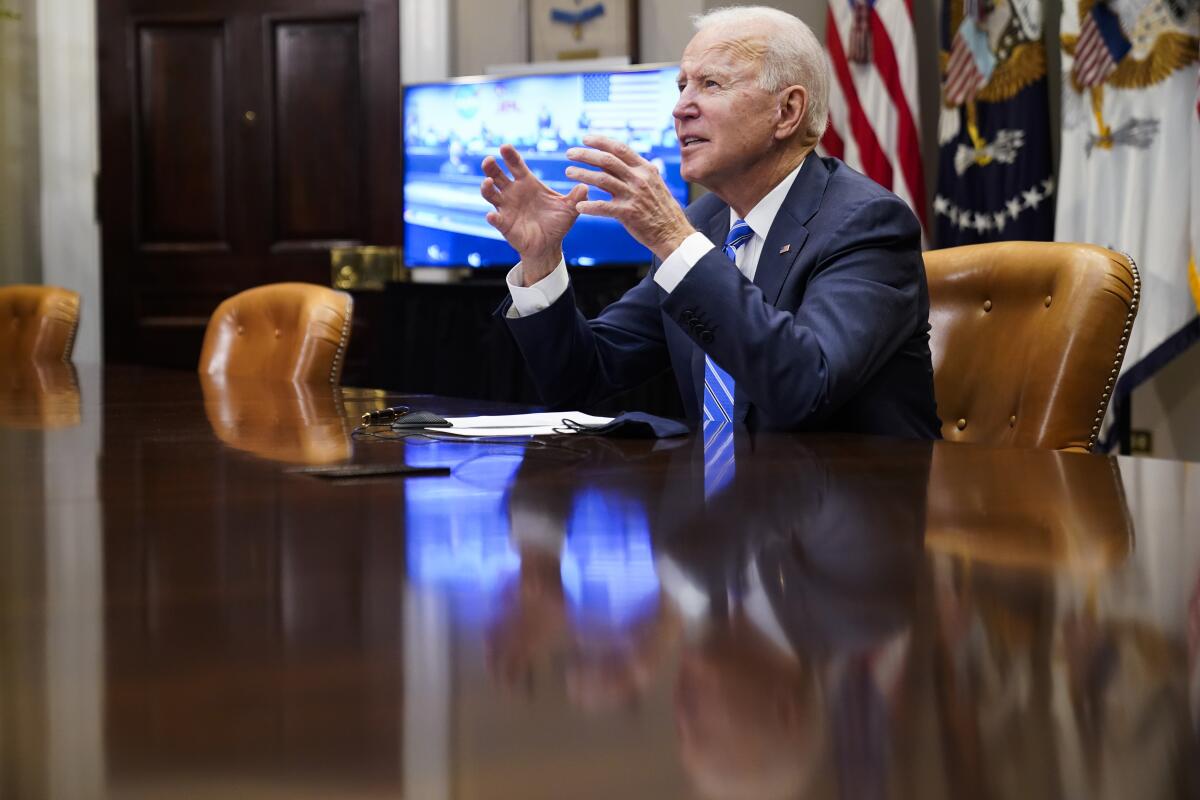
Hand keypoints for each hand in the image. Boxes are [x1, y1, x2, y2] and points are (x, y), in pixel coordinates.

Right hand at [480, 144, 588, 284]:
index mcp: (527, 183)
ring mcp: (506, 208)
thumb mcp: (570, 209)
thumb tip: (586, 187)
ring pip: (490, 194)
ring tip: (487, 182)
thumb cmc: (557, 223)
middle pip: (496, 175)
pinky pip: (496, 220)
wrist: (549, 245)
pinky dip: (493, 218)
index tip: (505, 146)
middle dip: (491, 167)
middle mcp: (513, 193)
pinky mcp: (504, 225)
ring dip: (486, 188)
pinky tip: (492, 216)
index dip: (510, 156)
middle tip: (489, 160)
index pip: (516, 165)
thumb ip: (577, 197)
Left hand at [565, 135, 695, 260]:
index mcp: (645, 169)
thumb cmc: (661, 209)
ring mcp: (634, 195)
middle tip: (569, 153)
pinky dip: (589, 206)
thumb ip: (635, 172)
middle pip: (607, 160)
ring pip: (601, 180)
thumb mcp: (653, 183)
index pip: (619, 148)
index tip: (585, 139)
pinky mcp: (628, 213)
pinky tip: (578, 206)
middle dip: (585, 154)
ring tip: (568, 172)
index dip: (600, 141)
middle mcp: (639, 179)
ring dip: (582, 174)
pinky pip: (603, 207)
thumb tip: (618, 160)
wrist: (673, 233)